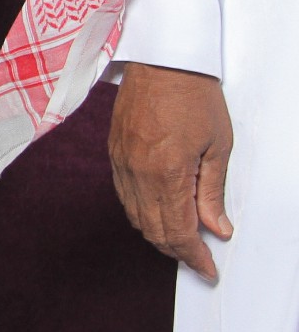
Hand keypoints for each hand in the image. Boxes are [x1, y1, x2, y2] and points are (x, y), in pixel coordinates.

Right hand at [110, 62, 233, 279]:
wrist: (162, 62)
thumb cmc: (195, 97)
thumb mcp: (218, 147)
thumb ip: (212, 192)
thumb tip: (216, 228)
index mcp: (167, 172)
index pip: (178, 231)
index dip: (194, 257)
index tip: (208, 269)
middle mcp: (138, 172)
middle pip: (153, 230)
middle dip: (177, 251)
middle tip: (199, 259)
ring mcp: (121, 162)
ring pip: (135, 215)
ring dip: (158, 233)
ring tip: (182, 239)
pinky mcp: (113, 152)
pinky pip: (123, 195)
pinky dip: (141, 212)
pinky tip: (158, 211)